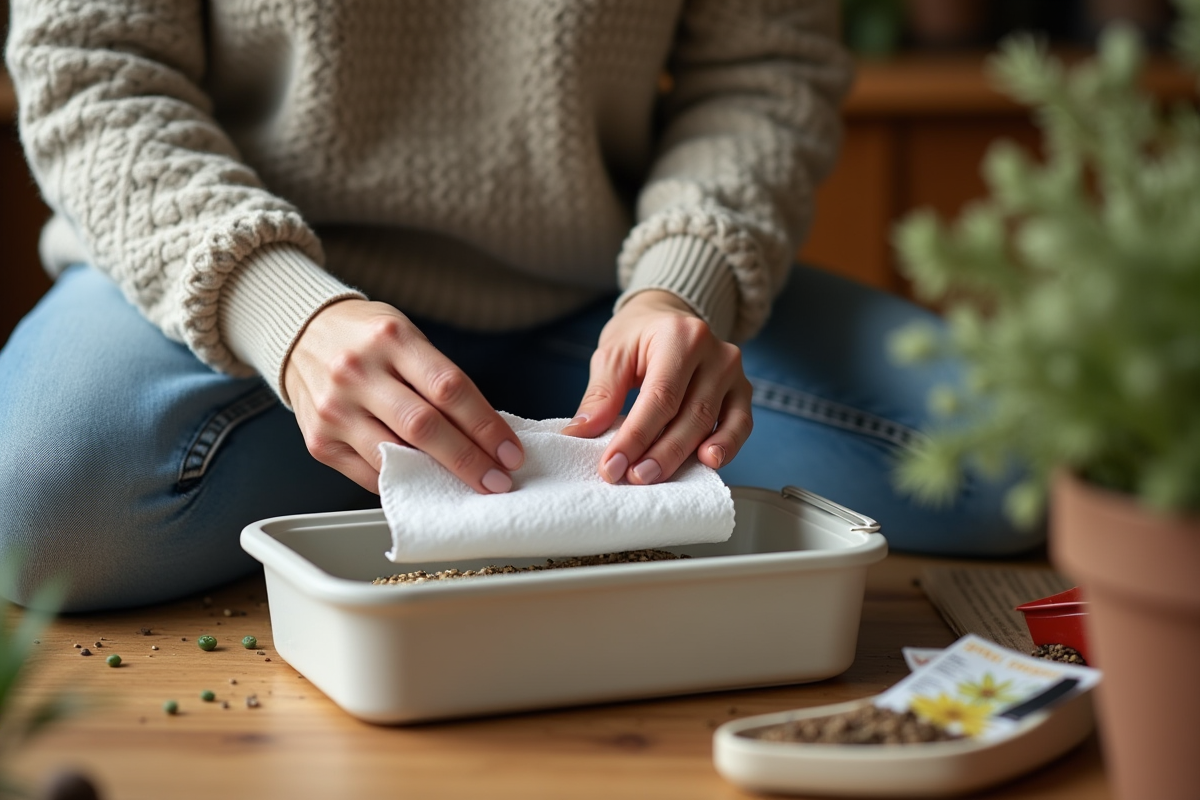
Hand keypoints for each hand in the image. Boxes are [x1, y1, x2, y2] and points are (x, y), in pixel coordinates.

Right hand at [283, 299, 523, 493]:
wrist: (301, 335)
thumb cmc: (367, 338)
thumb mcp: (406, 336)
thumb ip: (438, 380)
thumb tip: (484, 433)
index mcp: (391, 339)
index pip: (449, 388)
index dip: (486, 425)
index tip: (511, 451)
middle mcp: (358, 372)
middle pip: (424, 426)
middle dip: (469, 459)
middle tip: (499, 480)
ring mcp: (335, 409)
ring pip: (396, 454)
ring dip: (440, 477)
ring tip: (470, 487)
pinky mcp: (320, 441)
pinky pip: (370, 473)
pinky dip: (404, 482)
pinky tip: (428, 484)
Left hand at [562, 290, 752, 483]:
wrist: (669, 318)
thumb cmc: (638, 337)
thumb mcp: (612, 354)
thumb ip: (601, 394)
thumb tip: (581, 434)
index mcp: (680, 336)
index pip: (659, 396)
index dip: (636, 435)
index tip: (612, 465)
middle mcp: (715, 352)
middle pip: (689, 414)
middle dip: (659, 452)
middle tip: (633, 477)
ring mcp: (732, 372)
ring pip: (711, 423)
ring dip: (683, 456)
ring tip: (654, 476)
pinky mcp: (743, 389)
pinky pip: (740, 424)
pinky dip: (727, 447)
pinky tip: (709, 463)